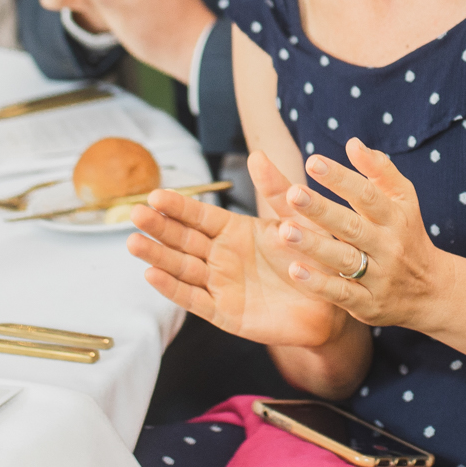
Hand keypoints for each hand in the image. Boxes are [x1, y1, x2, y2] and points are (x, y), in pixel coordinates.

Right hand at [128, 153, 349, 347]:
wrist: (332, 303)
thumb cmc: (315, 258)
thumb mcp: (299, 219)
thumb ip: (277, 190)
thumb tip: (257, 154)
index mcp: (235, 231)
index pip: (199, 215)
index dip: (178, 206)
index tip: (154, 194)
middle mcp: (222, 256)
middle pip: (183, 239)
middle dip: (159, 227)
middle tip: (135, 213)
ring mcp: (220, 284)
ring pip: (182, 267)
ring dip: (157, 256)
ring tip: (133, 242)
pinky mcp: (225, 312)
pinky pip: (195, 299)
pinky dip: (173, 288)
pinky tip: (151, 275)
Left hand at [268, 140, 454, 329]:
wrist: (433, 291)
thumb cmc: (408, 235)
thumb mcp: (404, 201)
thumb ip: (380, 171)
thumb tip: (353, 143)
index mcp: (395, 216)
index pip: (367, 194)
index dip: (340, 178)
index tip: (312, 162)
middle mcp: (388, 245)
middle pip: (352, 225)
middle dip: (321, 210)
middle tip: (293, 193)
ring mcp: (379, 276)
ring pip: (345, 260)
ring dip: (314, 246)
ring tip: (284, 231)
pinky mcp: (369, 304)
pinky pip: (342, 293)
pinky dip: (319, 284)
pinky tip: (295, 270)